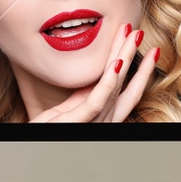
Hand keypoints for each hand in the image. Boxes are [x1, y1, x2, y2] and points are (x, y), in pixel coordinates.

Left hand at [30, 22, 156, 122]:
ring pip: (115, 86)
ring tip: (130, 36)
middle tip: (138, 32)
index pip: (127, 90)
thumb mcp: (70, 107)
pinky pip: (97, 100)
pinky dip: (109, 81)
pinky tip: (116, 64)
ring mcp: (94, 122)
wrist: (31, 149)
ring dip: (124, 57)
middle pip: (125, 84)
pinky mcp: (79, 122)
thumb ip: (84, 95)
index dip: (140, 70)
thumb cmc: (49, 130)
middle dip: (133, 56)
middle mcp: (104, 119)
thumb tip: (98, 75)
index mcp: (102, 114)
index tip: (148, 49)